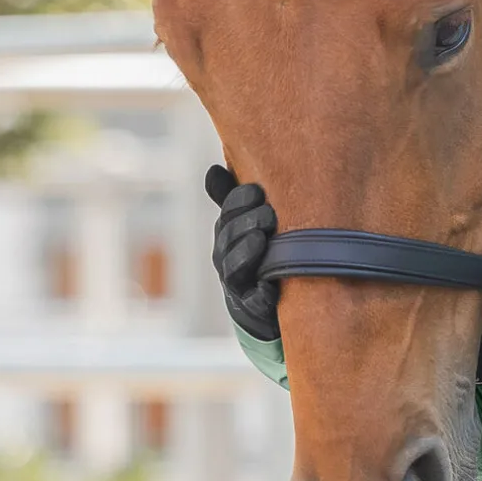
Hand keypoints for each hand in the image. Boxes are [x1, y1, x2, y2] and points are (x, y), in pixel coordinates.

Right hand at [205, 164, 280, 341]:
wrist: (266, 305)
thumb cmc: (258, 254)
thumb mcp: (249, 225)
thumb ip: (234, 198)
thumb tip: (212, 169)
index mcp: (228, 234)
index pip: (227, 214)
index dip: (239, 201)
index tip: (258, 192)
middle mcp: (226, 259)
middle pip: (229, 238)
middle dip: (246, 224)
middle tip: (268, 215)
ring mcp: (238, 286)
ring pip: (234, 268)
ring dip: (247, 253)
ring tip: (262, 240)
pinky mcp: (253, 311)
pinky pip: (254, 303)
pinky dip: (261, 295)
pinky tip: (269, 287)